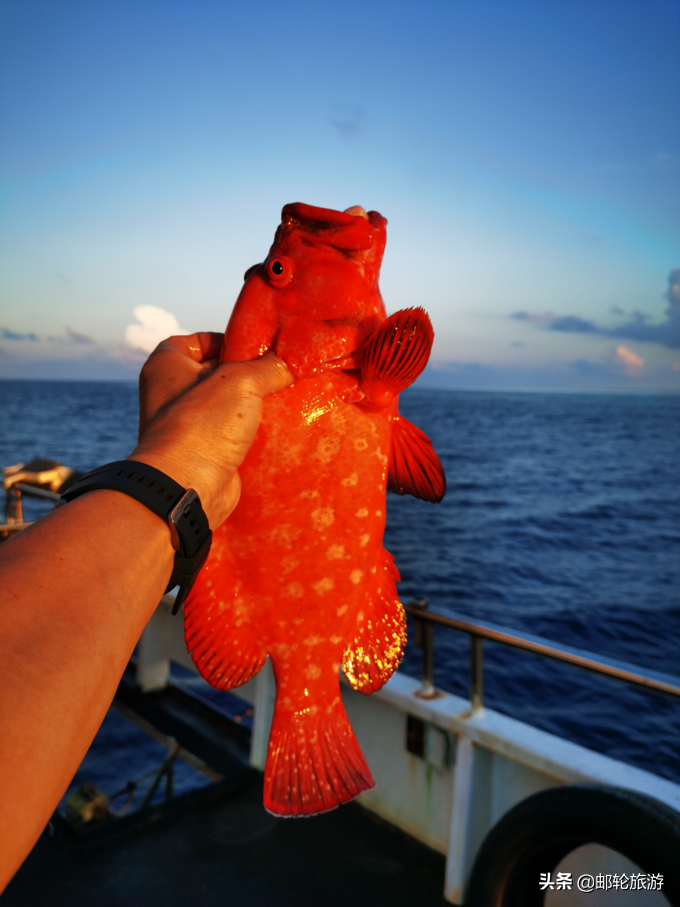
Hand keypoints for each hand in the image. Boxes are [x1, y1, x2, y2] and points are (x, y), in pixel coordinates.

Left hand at [129, 332, 292, 527]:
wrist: (186, 488)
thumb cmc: (202, 425)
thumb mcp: (241, 381)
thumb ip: (268, 368)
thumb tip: (290, 363)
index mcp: (165, 366)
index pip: (195, 341)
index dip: (224, 340)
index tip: (253, 346)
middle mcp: (171, 395)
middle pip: (215, 374)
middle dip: (246, 373)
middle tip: (277, 372)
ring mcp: (187, 426)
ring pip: (226, 407)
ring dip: (252, 406)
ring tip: (284, 399)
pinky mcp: (204, 453)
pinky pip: (231, 436)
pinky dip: (252, 434)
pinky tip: (278, 429)